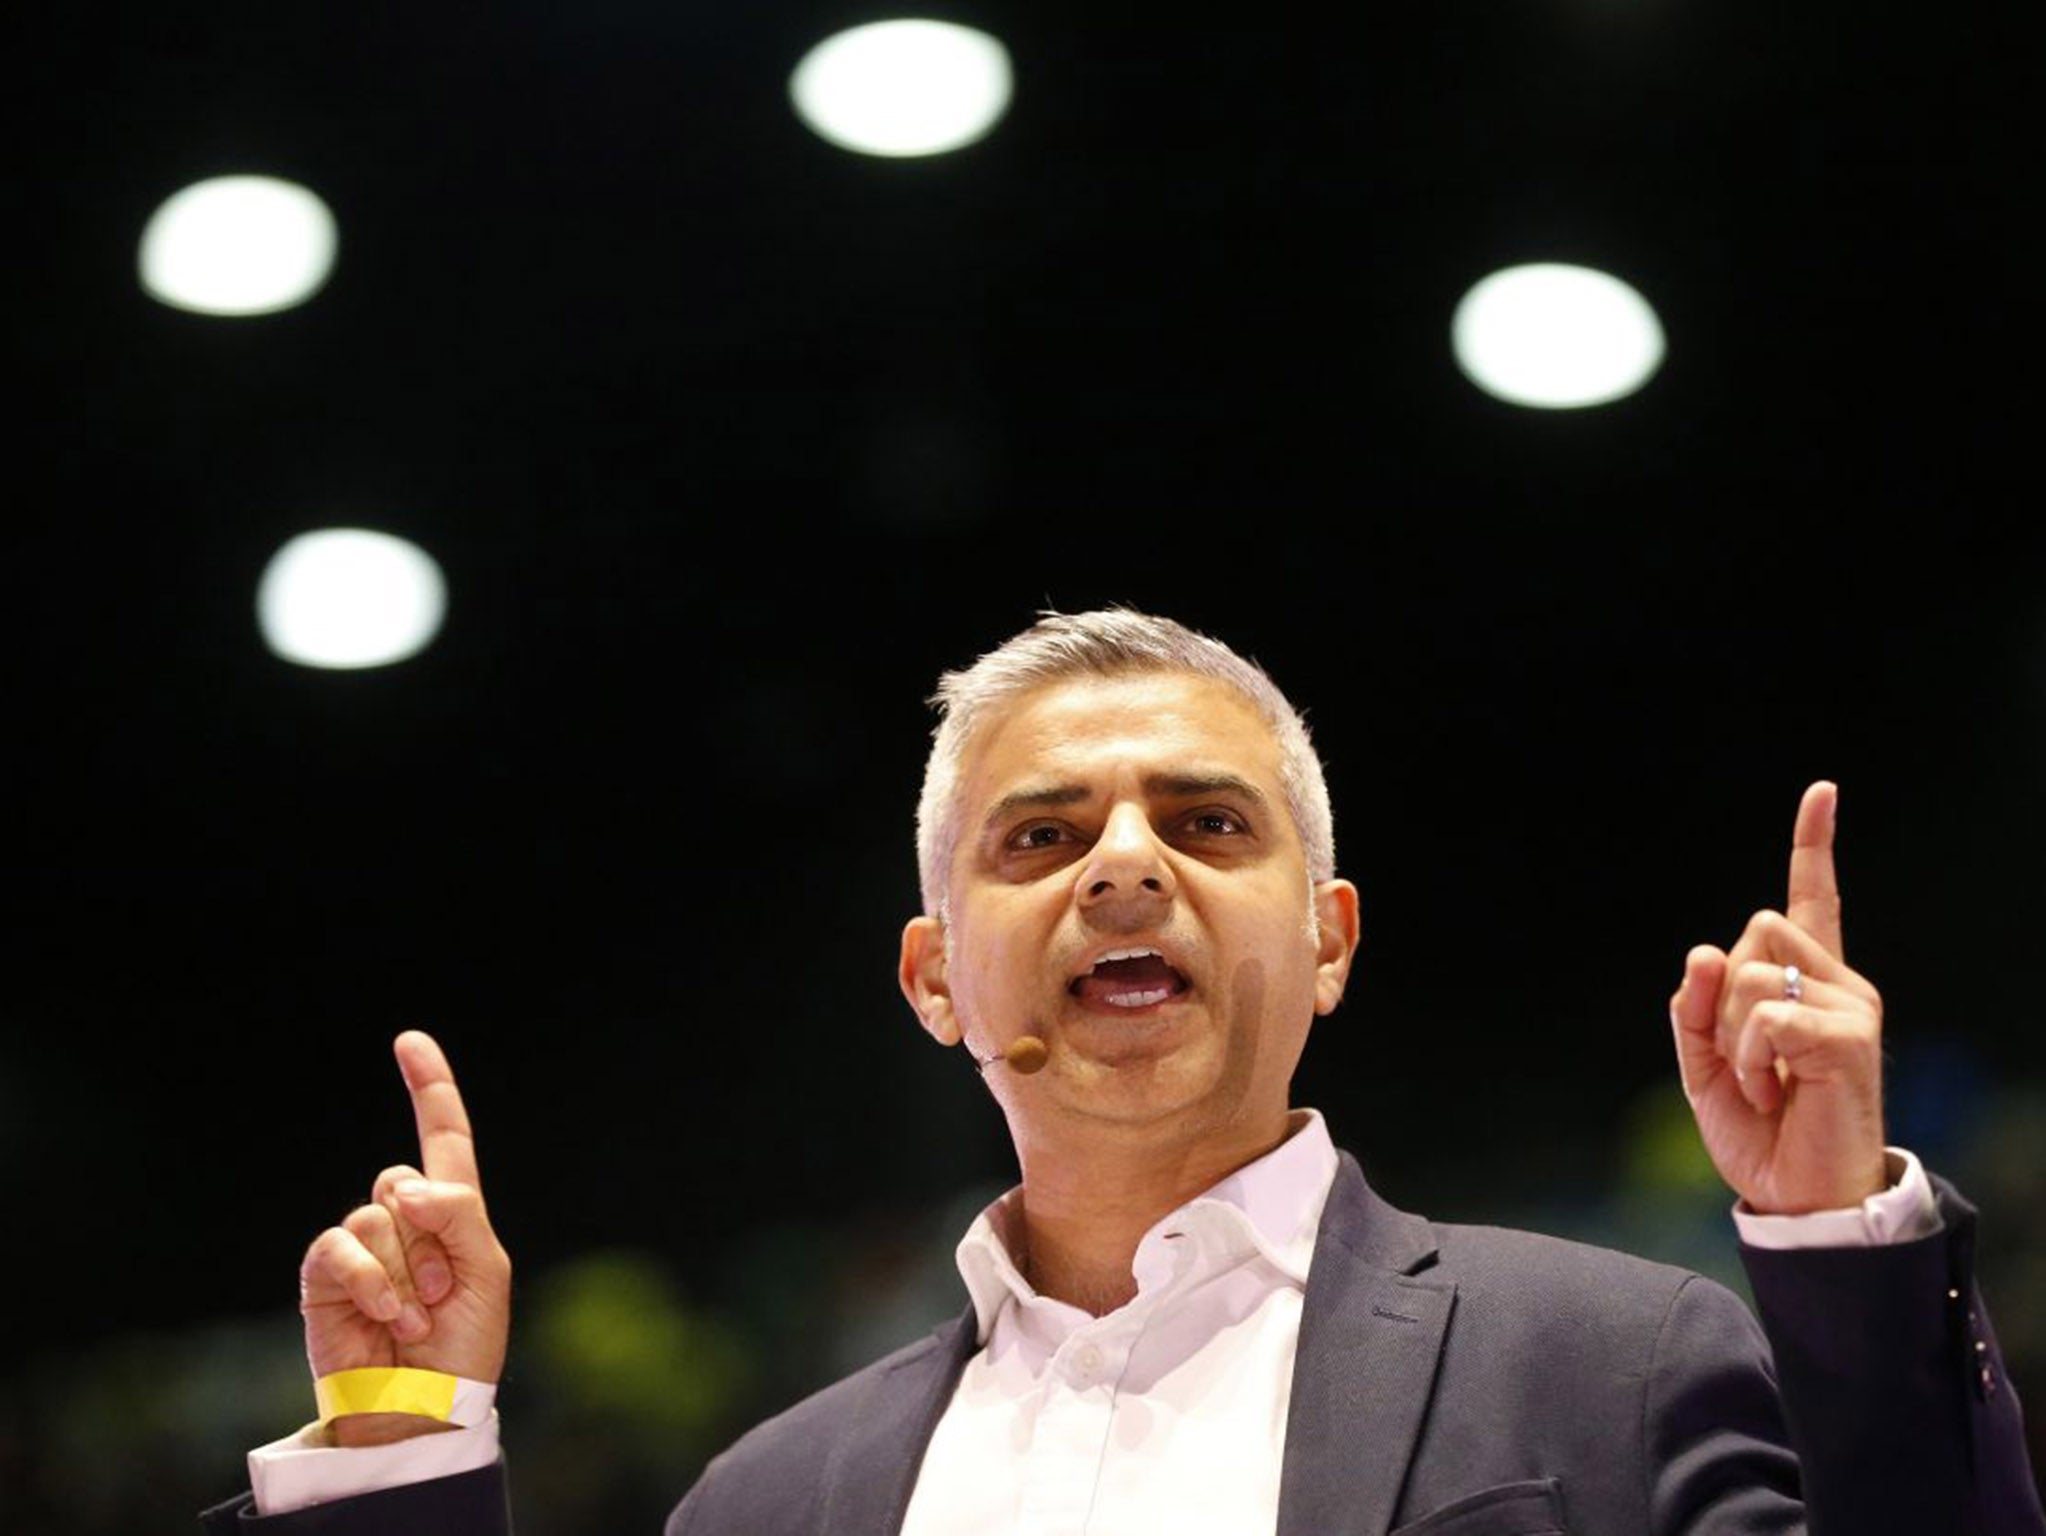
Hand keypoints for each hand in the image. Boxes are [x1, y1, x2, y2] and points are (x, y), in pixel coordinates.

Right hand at [297, 1031, 511, 1442]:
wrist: (422, 1411)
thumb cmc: (464, 1347)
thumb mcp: (487, 1271)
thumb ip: (458, 1213)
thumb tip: (403, 1186)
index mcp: (452, 1212)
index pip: (442, 1138)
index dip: (429, 1087)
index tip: (409, 1041)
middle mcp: (402, 1220)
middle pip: (404, 1179)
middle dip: (433, 1238)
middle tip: (444, 1294)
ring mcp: (362, 1247)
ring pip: (377, 1215)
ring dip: (407, 1271)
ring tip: (417, 1318)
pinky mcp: (325, 1276)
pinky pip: (341, 1245)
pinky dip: (371, 1280)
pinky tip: (388, 1316)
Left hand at [1669, 782, 1888, 1214]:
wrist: (1799, 1198)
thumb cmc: (1760, 1131)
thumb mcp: (1705, 1064)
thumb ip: (1693, 1007)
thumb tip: (1702, 949)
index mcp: (1802, 984)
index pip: (1809, 901)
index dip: (1813, 847)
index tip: (1822, 792)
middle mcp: (1835, 983)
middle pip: (1751, 931)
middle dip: (1721, 994)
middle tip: (1746, 1058)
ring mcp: (1849, 1006)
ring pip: (1749, 969)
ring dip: (1733, 1034)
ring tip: (1763, 1082)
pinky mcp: (1850, 1036)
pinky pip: (1765, 1016)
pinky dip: (1749, 1058)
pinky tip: (1773, 1091)